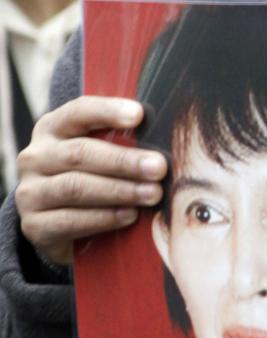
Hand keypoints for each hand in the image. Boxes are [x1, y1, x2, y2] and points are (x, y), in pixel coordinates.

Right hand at [15, 97, 166, 266]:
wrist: (59, 224)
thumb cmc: (91, 175)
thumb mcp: (100, 151)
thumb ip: (121, 140)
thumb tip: (164, 138)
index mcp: (52, 128)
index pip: (78, 112)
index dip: (108, 112)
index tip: (139, 115)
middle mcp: (36, 156)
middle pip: (80, 153)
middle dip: (124, 161)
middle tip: (159, 168)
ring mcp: (31, 192)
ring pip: (75, 187)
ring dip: (119, 190)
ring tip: (152, 194)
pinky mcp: (34, 225)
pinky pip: (70, 220)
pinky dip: (104, 218)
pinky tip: (129, 215)